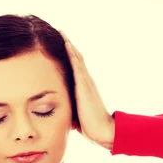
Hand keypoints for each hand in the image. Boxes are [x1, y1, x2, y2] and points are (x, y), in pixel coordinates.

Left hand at [59, 30, 114, 149]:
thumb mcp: (76, 114)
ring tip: (61, 32)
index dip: (69, 55)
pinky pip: (77, 65)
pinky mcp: (84, 85)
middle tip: (60, 32)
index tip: (61, 44)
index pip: (75, 67)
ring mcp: (86, 82)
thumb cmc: (89, 126)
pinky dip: (71, 53)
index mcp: (84, 87)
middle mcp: (86, 81)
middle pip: (76, 58)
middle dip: (68, 45)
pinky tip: (66, 43)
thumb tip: (59, 114)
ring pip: (77, 58)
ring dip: (69, 44)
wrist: (102, 130)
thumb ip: (69, 109)